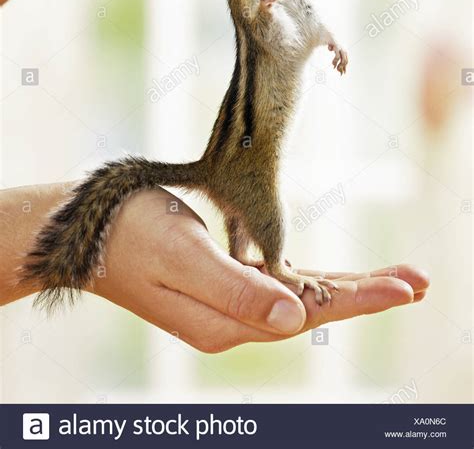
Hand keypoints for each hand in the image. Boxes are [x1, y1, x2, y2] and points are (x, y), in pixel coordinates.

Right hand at [92, 189, 429, 352]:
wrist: (87, 233)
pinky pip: (281, 286)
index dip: (361, 297)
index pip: (307, 311)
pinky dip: (317, 280)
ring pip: (302, 299)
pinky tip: (338, 279)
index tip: (406, 287)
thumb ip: (234, 289)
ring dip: (350, 287)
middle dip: (368, 294)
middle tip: (421, 281)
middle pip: (314, 308)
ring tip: (395, 281)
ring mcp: (226, 306)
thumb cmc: (129, 233)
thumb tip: (294, 318)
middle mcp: (231, 321)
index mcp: (224, 320)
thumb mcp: (180, 255)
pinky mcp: (221, 286)